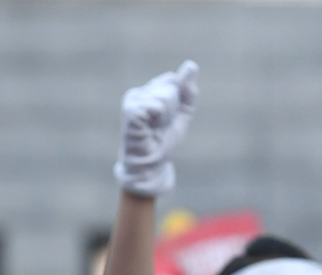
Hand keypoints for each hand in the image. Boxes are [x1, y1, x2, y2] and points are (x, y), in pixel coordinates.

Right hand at [114, 60, 197, 196]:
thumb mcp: (182, 113)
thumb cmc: (164, 140)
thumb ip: (188, 90)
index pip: (172, 80)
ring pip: (164, 96)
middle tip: (161, 126)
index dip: (177, 101)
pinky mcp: (130, 110)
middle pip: (170, 85)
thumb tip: (191, 65)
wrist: (151, 163)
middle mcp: (139, 93)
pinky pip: (156, 105)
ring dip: (165, 116)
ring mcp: (133, 101)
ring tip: (154, 128)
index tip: (168, 118)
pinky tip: (149, 129)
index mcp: (149, 91)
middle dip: (172, 109)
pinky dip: (159, 119)